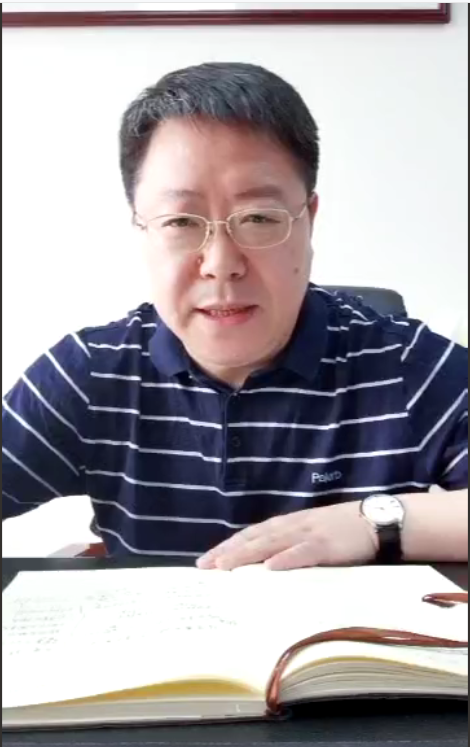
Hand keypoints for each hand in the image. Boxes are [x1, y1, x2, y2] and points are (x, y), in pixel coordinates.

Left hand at [197, 501, 378, 570]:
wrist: (376, 519)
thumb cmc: (344, 531)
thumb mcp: (311, 536)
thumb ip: (290, 547)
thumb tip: (265, 567)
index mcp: (287, 525)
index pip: (250, 535)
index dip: (227, 547)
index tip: (205, 561)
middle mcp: (292, 526)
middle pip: (253, 539)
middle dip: (227, 552)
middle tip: (203, 567)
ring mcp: (307, 534)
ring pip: (270, 544)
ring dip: (245, 555)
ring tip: (224, 567)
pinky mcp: (326, 544)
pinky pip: (302, 552)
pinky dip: (285, 559)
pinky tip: (269, 568)